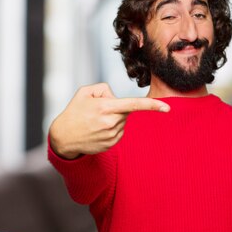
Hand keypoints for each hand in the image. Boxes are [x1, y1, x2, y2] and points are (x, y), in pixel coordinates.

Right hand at [49, 83, 169, 158]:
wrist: (63, 137)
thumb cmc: (74, 112)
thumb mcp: (85, 92)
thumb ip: (104, 88)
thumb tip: (117, 97)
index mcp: (106, 107)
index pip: (134, 104)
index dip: (152, 105)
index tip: (167, 108)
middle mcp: (111, 122)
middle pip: (126, 111)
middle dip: (116, 108)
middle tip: (97, 111)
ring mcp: (112, 135)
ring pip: (123, 121)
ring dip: (113, 119)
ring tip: (95, 122)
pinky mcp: (112, 143)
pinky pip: (119, 131)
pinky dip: (111, 128)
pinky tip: (97, 130)